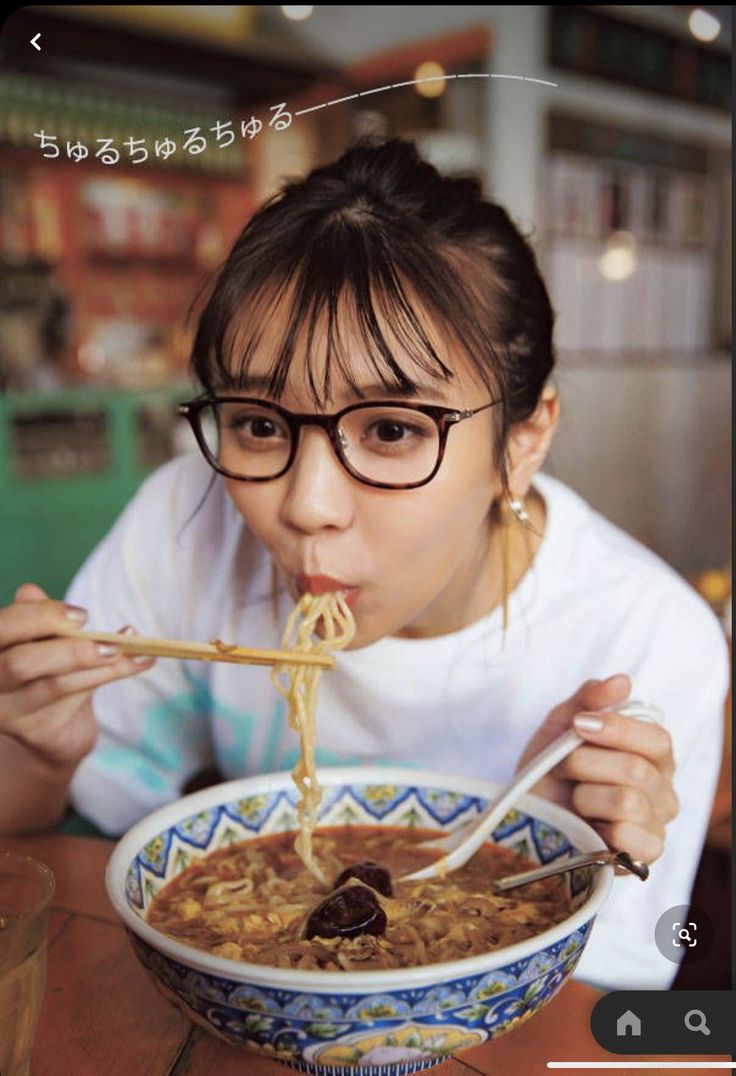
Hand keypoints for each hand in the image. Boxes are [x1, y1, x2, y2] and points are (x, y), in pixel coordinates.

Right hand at [0, 583, 154, 770]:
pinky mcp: (34, 731)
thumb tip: (29, 591)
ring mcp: (9, 713)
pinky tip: (143, 661)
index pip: (2, 629)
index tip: (83, 616)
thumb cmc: (45, 665)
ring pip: (55, 685)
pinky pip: (77, 701)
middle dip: (70, 650)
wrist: (51, 720)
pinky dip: (113, 676)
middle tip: (111, 643)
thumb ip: (35, 617)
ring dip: (102, 666)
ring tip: (136, 650)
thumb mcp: (42, 636)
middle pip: (18, 664)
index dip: (38, 618)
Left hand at [516, 674, 677, 863]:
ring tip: (573, 799)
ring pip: (626, 803)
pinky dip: (598, 829)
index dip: (616, 729)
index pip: (656, 738)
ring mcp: (656, 826)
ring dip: (584, 797)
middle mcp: (663, 790)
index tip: (579, 725)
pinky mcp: (643, 858)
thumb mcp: (561, 725)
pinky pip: (629, 839)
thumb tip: (622, 680)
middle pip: (636, 770)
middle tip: (563, 766)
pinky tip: (587, 825)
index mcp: (653, 755)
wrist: (525, 813)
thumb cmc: (551, 767)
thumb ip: (589, 699)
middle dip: (585, 764)